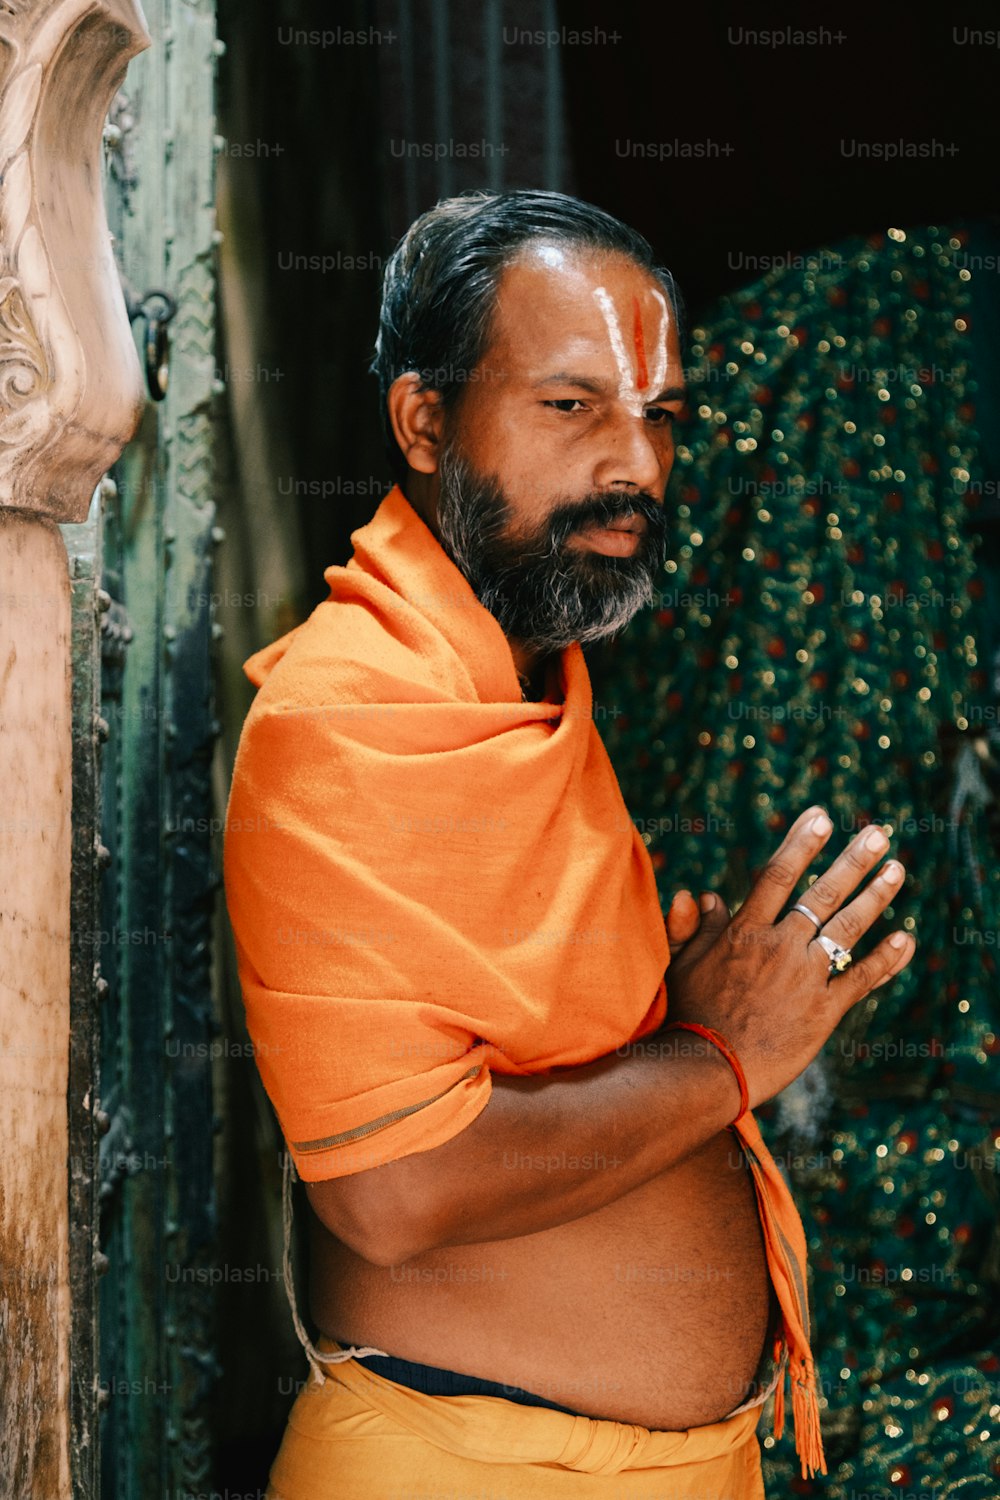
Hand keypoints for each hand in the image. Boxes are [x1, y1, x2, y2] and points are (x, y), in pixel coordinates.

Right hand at [663, 806, 915, 1110]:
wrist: (706, 1069)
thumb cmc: (687, 1015)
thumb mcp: (681, 963)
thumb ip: (691, 926)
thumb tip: (699, 893)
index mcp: (744, 930)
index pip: (777, 875)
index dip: (801, 843)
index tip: (822, 816)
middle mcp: (779, 947)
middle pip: (822, 894)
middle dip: (853, 861)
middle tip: (879, 833)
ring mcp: (804, 978)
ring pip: (847, 929)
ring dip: (876, 897)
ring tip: (898, 870)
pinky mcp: (823, 1011)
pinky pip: (860, 978)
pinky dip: (885, 959)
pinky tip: (906, 938)